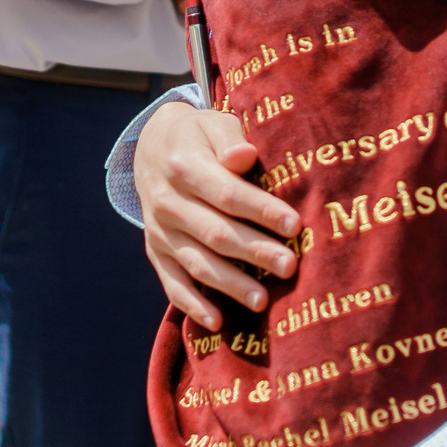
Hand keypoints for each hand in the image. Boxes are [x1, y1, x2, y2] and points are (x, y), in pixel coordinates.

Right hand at [134, 101, 298, 330]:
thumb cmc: (199, 135)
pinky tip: (217, 322)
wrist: (151, 147)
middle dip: (255, 252)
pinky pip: (172, 283)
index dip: (262, 211)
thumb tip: (244, 155)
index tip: (294, 225)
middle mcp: (166, 202)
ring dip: (230, 284)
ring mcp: (159, 231)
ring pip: (197, 263)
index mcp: (184, 166)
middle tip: (290, 267)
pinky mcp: (156, 251)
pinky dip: (192, 305)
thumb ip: (230, 139)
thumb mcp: (213, 124)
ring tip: (262, 302)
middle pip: (216, 233)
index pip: (228, 194)